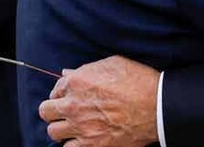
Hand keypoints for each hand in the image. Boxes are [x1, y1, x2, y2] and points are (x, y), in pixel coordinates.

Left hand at [39, 56, 160, 146]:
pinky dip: (73, 145)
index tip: (71, 95)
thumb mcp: (114, 64)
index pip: (56, 88)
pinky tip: (82, 140)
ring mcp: (80, 126)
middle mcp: (73, 104)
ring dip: (62, 129)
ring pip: (53, 132)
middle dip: (54, 110)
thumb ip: (88, 69)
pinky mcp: (90, 145)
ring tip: (74, 127)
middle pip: (46, 111)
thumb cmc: (139, 82)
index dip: (63, 92)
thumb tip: (67, 73)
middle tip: (66, 112)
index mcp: (77, 81)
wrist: (157, 106)